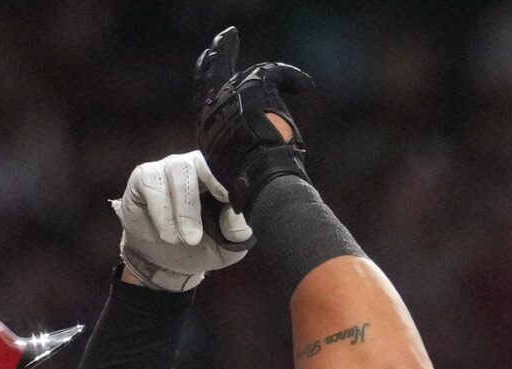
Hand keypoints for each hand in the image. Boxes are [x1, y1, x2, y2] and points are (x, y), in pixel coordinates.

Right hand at [113, 151, 252, 291]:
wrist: (164, 262)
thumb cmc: (200, 248)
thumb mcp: (226, 248)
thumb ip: (238, 231)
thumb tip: (237, 213)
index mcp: (220, 177)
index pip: (227, 165)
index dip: (226, 178)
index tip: (227, 199)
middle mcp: (195, 165)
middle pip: (199, 163)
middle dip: (195, 203)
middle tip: (193, 238)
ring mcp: (168, 167)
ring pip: (176, 170)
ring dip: (177, 209)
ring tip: (176, 239)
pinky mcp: (144, 176)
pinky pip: (151, 182)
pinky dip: (159, 210)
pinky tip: (164, 232)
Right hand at [193, 26, 311, 215]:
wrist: (260, 177)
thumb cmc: (254, 185)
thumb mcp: (238, 170)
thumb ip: (239, 153)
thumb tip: (250, 158)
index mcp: (208, 130)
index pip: (204, 98)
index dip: (207, 80)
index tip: (210, 64)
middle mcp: (213, 109)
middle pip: (212, 73)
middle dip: (218, 55)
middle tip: (226, 40)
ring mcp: (232, 95)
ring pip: (247, 72)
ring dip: (264, 68)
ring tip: (272, 65)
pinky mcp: (254, 87)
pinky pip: (275, 73)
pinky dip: (293, 78)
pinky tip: (306, 86)